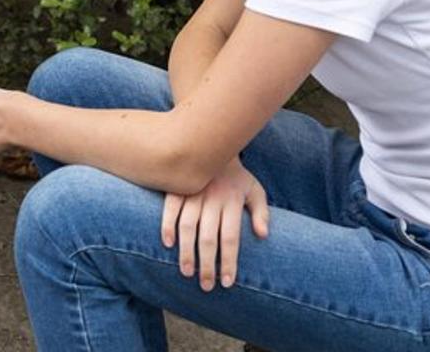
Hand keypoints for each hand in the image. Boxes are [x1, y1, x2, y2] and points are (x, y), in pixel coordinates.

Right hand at [162, 158, 268, 290]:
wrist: (213, 144)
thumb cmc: (236, 175)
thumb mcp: (255, 189)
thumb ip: (261, 212)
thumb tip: (262, 235)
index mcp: (232, 200)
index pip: (231, 238)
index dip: (229, 261)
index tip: (227, 282)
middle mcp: (212, 198)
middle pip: (209, 237)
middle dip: (207, 264)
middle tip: (205, 286)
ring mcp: (192, 192)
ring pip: (187, 227)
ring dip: (186, 251)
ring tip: (186, 271)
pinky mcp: (176, 187)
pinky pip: (169, 208)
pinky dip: (166, 225)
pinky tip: (167, 243)